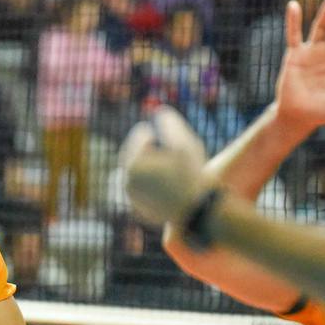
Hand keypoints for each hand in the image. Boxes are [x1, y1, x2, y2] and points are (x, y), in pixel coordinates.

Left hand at [119, 107, 208, 225]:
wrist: (198, 212)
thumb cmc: (192, 175)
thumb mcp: (184, 143)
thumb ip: (170, 124)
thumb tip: (159, 112)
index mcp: (133, 163)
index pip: (140, 135)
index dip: (156, 131)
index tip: (169, 137)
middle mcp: (126, 181)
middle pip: (136, 153)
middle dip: (151, 149)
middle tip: (168, 149)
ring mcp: (131, 197)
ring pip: (139, 172)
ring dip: (151, 165)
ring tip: (171, 167)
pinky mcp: (139, 209)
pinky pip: (143, 189)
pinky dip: (152, 183)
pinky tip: (169, 183)